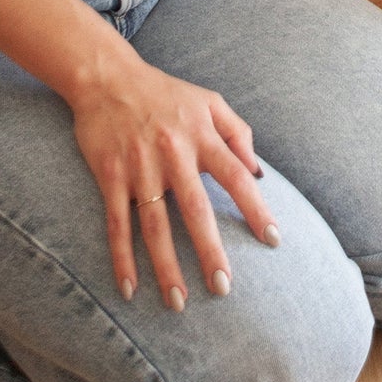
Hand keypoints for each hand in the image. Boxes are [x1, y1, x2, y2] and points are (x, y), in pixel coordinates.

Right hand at [69, 55, 278, 309]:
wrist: (108, 78)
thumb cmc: (166, 93)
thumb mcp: (210, 101)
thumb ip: (238, 132)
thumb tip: (258, 171)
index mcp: (202, 136)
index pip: (237, 177)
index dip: (256, 208)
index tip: (273, 240)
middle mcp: (173, 154)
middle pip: (196, 210)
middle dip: (210, 252)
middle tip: (223, 289)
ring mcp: (140, 168)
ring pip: (155, 226)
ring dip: (166, 266)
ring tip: (178, 302)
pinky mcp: (110, 176)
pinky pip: (117, 224)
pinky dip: (122, 258)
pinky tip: (129, 288)